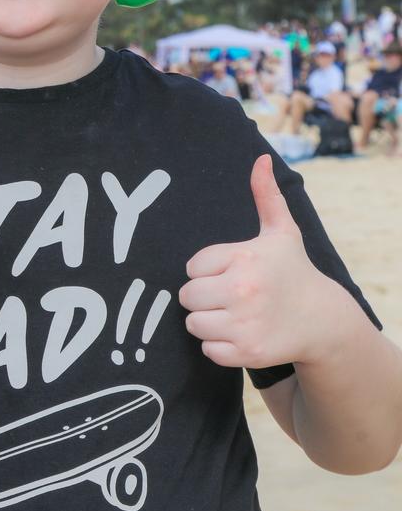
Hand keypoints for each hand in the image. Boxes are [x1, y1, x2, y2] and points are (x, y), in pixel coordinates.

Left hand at [178, 154, 335, 369]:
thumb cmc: (293, 271)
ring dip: (207, 322)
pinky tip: (239, 334)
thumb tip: (260, 158)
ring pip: (194, 324)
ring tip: (230, 315)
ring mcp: (245, 324)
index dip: (206, 271)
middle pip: (187, 296)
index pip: (192, 266)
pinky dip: (218, 346)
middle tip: (225, 296)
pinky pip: (208, 350)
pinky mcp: (247, 352)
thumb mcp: (281, 231)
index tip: (227, 273)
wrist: (323, 321)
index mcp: (245, 257)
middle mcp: (243, 290)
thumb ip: (266, 195)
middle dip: (201, 297)